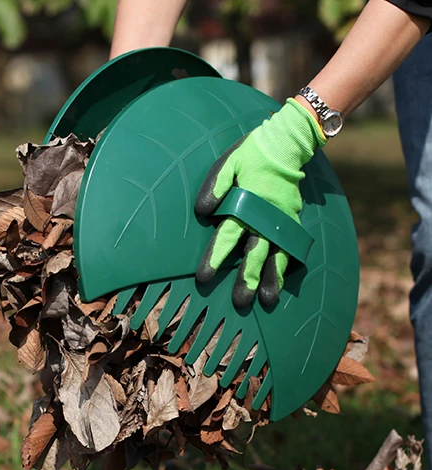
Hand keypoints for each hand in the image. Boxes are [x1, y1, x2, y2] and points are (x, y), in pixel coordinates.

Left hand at [195, 99, 325, 307]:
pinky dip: (286, 266)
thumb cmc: (252, 153)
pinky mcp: (292, 220)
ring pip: (277, 255)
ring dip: (272, 279)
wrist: (288, 142)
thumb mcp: (229, 163)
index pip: (226, 238)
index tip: (204, 279)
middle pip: (254, 255)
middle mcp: (265, 218)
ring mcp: (282, 221)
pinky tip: (282, 282)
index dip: (214, 259)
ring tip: (268, 300)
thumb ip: (215, 187)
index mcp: (245, 206)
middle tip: (240, 302)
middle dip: (246, 279)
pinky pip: (291, 247)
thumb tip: (202, 211)